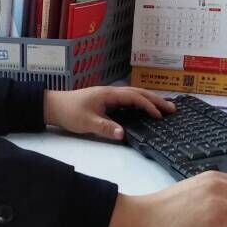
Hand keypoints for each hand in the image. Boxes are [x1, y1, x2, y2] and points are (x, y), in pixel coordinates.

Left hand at [43, 86, 174, 139]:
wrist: (54, 106)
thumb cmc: (69, 112)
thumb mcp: (86, 122)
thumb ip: (104, 127)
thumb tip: (123, 134)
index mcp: (108, 94)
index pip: (133, 97)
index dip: (147, 105)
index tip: (159, 115)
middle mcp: (111, 92)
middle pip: (138, 93)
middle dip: (155, 100)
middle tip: (172, 108)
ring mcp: (109, 96)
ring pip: (134, 95)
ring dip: (149, 100)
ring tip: (164, 108)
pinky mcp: (106, 101)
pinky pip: (128, 100)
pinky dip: (140, 103)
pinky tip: (145, 110)